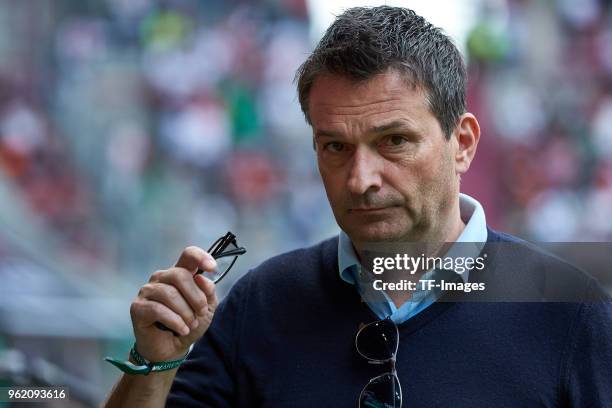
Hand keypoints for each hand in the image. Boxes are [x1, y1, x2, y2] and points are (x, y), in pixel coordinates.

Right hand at [129, 246, 217, 361]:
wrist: (172, 350)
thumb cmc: (188, 325)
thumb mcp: (206, 309)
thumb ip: (208, 292)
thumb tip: (202, 279)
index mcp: (179, 273)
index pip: (188, 255)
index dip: (201, 257)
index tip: (212, 267)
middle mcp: (161, 278)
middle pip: (180, 275)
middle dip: (196, 297)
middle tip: (202, 313)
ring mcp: (147, 291)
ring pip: (170, 294)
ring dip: (186, 312)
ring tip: (190, 325)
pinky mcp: (137, 307)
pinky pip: (158, 309)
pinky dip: (175, 321)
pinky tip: (182, 330)